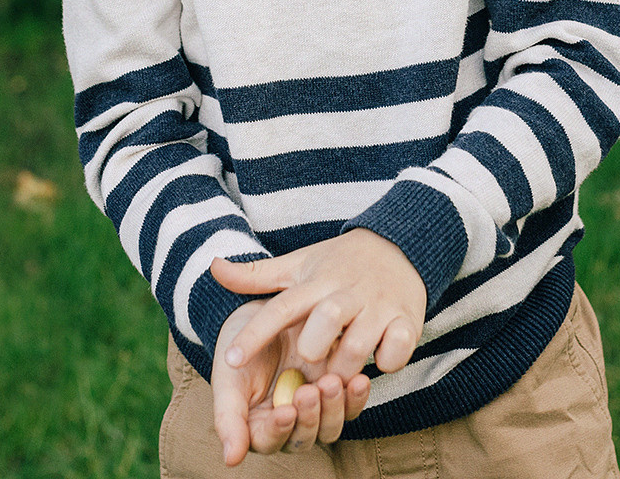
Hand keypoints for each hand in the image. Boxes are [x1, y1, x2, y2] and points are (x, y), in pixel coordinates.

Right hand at [210, 300, 371, 465]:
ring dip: (332, 408)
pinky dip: (355, 396)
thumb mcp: (228, 378)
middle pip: (304, 437)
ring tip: (331, 382)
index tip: (285, 410)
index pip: (269, 441)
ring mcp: (315, 407)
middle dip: (310, 417)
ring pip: (330, 426)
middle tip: (309, 390)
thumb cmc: (238, 345)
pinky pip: (350, 404)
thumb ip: (228, 418)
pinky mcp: (336, 390)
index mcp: (259, 425)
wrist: (263, 308)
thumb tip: (230, 460)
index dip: (278, 430)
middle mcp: (289, 423)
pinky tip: (358, 380)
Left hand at [212, 229, 426, 381]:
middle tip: (310, 365)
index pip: (279, 309)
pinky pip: (398, 346)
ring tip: (338, 374)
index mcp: (315, 282)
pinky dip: (388, 359)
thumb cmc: (337, 264)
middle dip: (314, 349)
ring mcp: (378, 305)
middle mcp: (345, 292)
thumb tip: (212, 266)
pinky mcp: (406, 319)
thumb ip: (255, 275)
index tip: (230, 361)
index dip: (254, 335)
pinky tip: (379, 361)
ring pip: (359, 342)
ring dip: (345, 365)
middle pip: (325, 322)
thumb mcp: (297, 265)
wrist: (398, 246)